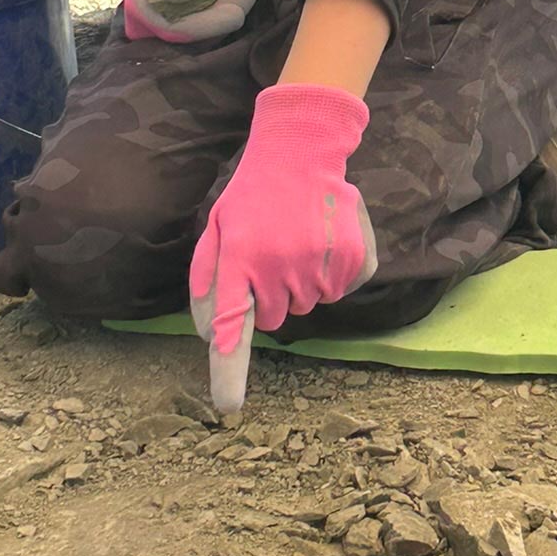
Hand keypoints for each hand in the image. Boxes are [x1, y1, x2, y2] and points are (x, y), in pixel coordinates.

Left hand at [189, 82, 376, 413]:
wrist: (302, 149)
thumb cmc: (253, 192)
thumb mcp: (217, 226)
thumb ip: (206, 278)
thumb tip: (207, 332)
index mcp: (238, 258)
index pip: (231, 325)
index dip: (229, 370)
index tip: (229, 407)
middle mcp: (277, 265)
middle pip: (274, 317)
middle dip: (271, 295)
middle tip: (273, 253)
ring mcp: (317, 262)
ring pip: (308, 305)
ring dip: (301, 283)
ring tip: (298, 239)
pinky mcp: (350, 259)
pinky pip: (338, 290)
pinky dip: (332, 274)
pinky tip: (324, 239)